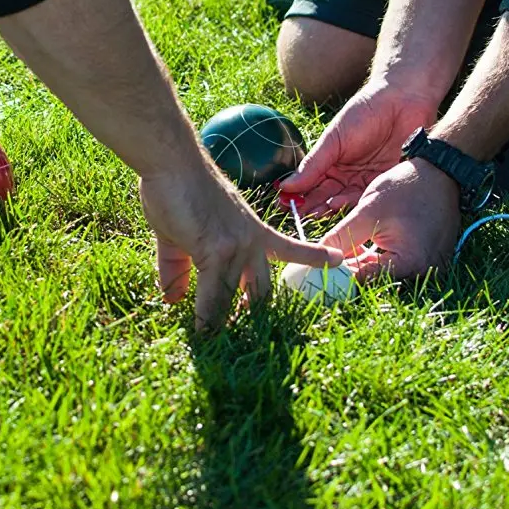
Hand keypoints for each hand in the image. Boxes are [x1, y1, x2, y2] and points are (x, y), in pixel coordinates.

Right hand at [141, 166, 342, 330]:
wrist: (172, 162)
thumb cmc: (178, 189)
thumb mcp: (181, 234)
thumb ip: (178, 268)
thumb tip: (172, 299)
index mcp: (252, 231)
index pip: (289, 248)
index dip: (311, 256)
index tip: (336, 261)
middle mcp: (251, 242)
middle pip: (262, 290)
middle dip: (256, 316)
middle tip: (250, 342)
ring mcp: (237, 247)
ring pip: (234, 298)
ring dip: (223, 324)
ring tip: (216, 346)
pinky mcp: (216, 252)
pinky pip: (212, 296)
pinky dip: (205, 318)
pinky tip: (202, 336)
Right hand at [278, 81, 439, 216]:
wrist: (402, 101)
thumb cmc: (364, 112)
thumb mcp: (333, 139)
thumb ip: (313, 164)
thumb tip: (285, 185)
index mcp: (329, 163)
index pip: (310, 184)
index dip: (297, 195)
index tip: (284, 205)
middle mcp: (346, 175)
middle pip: (326, 197)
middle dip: (312, 207)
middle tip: (301, 216)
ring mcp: (366, 180)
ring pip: (346, 201)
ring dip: (332, 208)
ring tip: (321, 211)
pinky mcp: (385, 183)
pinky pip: (369, 198)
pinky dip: (357, 204)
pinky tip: (345, 207)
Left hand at [320, 159, 459, 281]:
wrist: (442, 172)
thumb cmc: (408, 187)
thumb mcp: (368, 211)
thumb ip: (341, 237)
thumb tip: (317, 254)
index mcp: (410, 263)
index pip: (364, 279)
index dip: (338, 273)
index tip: (318, 267)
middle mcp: (423, 270)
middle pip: (375, 277)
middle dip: (349, 267)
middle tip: (325, 258)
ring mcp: (430, 265)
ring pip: (384, 269)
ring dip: (363, 260)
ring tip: (342, 248)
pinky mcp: (429, 257)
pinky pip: (397, 262)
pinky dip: (379, 255)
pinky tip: (362, 245)